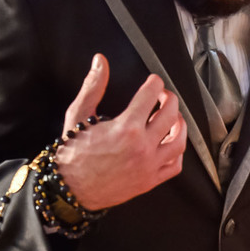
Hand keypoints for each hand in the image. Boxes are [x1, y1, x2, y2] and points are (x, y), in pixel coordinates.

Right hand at [55, 54, 187, 210]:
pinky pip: (175, 166)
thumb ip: (93, 86)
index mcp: (126, 128)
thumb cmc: (72, 153)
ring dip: (180, 125)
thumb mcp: (79, 114)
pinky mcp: (149, 181)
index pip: (151, 95)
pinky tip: (171, 144)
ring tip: (173, 118)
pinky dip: (178, 153)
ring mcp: (148, 166)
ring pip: (179, 141)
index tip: (153, 81)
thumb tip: (100, 61)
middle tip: (163, 96)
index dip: (154, 83)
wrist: (69, 189)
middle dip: (169, 99)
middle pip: (170, 114)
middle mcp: (142, 147)